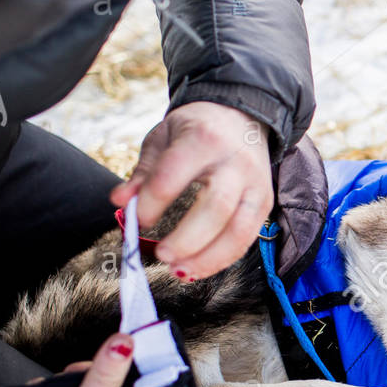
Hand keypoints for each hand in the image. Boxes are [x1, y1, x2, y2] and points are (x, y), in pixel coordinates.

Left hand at [110, 101, 273, 280]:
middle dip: (187, 239)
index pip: (174, 176)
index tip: (138, 220)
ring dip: (209, 257)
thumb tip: (120, 202)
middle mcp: (235, 163)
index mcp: (203, 139)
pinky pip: (247, 238)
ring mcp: (255, 184)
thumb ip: (144, 173)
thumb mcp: (164, 138)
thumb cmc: (197, 129)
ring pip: (239, 230)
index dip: (152, 203)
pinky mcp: (265, 202)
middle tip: (161, 255)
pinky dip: (223, 258)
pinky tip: (199, 267)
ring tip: (181, 270)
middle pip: (216, 208)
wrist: (242, 116)